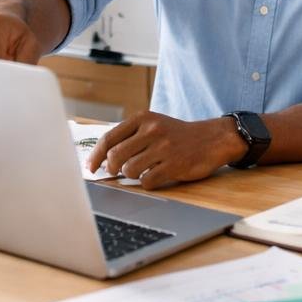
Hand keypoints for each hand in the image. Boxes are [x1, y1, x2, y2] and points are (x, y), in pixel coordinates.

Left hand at [88, 111, 242, 189]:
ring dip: (131, 176)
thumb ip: (130, 136)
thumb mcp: (153, 124)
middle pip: (115, 156)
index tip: (90, 167)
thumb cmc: (176, 135)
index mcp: (143, 118)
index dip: (96, 156)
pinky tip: (155, 176)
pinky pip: (147, 181)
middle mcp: (152, 130)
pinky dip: (147, 183)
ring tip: (140, 171)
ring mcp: (163, 148)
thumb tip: (102, 157)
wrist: (211, 139)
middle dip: (111, 169)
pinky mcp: (174, 165)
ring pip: (130, 170)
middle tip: (115, 172)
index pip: (109, 138)